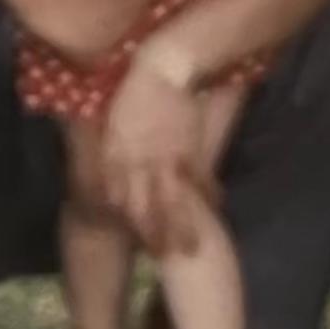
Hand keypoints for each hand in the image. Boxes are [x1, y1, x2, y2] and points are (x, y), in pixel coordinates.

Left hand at [101, 56, 214, 254]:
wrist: (160, 70)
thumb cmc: (132, 92)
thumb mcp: (113, 125)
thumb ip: (113, 156)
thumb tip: (114, 180)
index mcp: (117, 158)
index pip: (120, 199)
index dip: (128, 222)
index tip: (135, 241)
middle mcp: (139, 165)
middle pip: (146, 209)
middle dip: (154, 237)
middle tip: (163, 258)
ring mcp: (166, 160)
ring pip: (172, 203)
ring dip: (182, 228)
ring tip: (192, 249)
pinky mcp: (189, 150)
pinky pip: (199, 179)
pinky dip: (208, 194)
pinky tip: (216, 206)